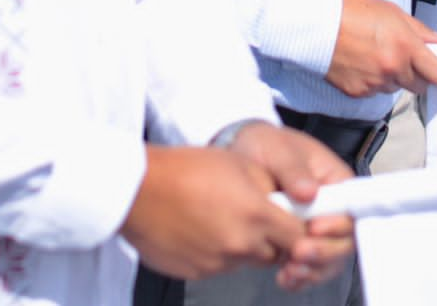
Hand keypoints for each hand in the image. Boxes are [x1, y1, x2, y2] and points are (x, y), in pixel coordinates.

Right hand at [120, 145, 303, 280]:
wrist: (138, 190)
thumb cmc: (184, 170)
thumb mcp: (240, 163)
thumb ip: (270, 187)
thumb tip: (287, 200)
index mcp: (256, 216)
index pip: (299, 237)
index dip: (298, 229)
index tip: (293, 221)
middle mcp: (240, 246)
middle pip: (273, 254)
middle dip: (270, 238)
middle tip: (252, 216)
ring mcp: (217, 264)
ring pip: (245, 261)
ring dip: (242, 246)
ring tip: (220, 217)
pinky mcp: (196, 273)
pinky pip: (218, 266)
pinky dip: (216, 252)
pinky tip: (201, 229)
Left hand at [228, 124, 353, 289]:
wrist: (246, 154)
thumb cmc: (268, 146)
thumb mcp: (279, 150)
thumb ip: (293, 170)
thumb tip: (309, 192)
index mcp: (337, 182)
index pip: (351, 209)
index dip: (338, 224)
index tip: (313, 227)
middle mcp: (333, 209)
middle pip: (344, 240)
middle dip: (324, 251)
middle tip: (298, 252)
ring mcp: (317, 229)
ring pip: (328, 259)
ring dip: (313, 269)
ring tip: (289, 271)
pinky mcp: (299, 242)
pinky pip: (308, 266)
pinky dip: (300, 276)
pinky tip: (284, 277)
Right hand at [326, 0, 436, 97]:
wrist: (315, 24)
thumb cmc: (352, 11)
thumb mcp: (392, 12)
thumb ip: (420, 30)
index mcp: (406, 47)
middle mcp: (393, 69)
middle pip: (420, 87)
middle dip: (417, 75)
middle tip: (404, 58)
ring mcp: (375, 83)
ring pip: (396, 88)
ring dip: (393, 77)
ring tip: (375, 55)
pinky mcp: (357, 92)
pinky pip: (374, 92)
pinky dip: (373, 81)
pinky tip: (361, 63)